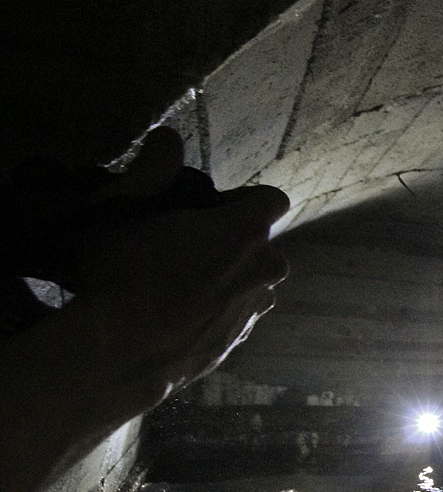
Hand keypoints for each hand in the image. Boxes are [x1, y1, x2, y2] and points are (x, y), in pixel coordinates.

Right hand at [0, 128, 289, 491]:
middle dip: (231, 241)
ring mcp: (254, 311)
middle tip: (182, 245)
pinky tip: (174, 314)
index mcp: (247, 232)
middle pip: (260, 244)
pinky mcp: (237, 343)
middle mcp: (265, 271)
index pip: (272, 198)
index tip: (206, 206)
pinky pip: (233, 314)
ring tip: (174, 283)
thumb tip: (167, 137)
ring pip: (250, 281)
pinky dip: (213, 310)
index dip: (241, 198)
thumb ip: (152, 168)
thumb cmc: (123, 272)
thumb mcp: (123, 208)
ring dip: (224, 277)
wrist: (121, 354)